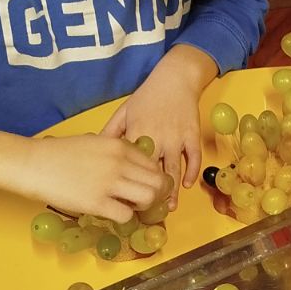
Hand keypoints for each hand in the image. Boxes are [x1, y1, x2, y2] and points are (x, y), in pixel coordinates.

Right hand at [0, 129, 171, 222]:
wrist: (33, 164)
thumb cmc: (59, 153)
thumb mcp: (93, 142)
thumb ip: (116, 152)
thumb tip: (133, 166)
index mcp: (119, 146)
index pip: (153, 164)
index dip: (154, 178)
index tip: (147, 186)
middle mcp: (119, 162)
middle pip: (158, 182)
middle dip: (157, 195)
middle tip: (146, 202)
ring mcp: (109, 183)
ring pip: (148, 198)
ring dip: (144, 207)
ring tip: (130, 207)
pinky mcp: (97, 203)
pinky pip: (126, 216)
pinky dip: (124, 218)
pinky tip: (112, 213)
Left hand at [102, 44, 216, 208]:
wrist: (175, 78)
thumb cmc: (147, 95)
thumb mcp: (124, 111)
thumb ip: (111, 132)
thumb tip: (97, 149)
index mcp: (137, 131)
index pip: (129, 163)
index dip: (126, 182)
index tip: (122, 197)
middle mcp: (157, 136)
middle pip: (152, 170)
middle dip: (151, 193)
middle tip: (148, 211)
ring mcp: (176, 137)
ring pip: (174, 168)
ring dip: (172, 189)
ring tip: (169, 207)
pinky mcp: (192, 135)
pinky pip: (193, 157)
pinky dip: (191, 172)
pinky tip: (186, 185)